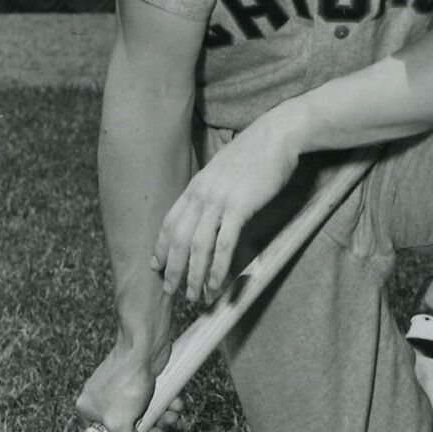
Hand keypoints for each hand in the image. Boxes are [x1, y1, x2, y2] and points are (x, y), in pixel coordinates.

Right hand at [76, 342, 181, 431]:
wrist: (146, 344)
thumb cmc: (128, 380)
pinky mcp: (140, 381)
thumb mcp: (121, 423)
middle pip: (129, 429)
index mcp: (88, 409)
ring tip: (172, 414)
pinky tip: (176, 403)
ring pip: (145, 415)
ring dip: (162, 418)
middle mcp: (102, 399)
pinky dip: (166, 404)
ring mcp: (121, 389)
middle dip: (150, 431)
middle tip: (161, 430)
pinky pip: (154, 400)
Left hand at [152, 108, 302, 302]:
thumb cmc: (255, 153)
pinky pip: (224, 244)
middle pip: (178, 239)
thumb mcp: (223, 170)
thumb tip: (210, 213)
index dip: (160, 247)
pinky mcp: (240, 206)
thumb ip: (212, 190)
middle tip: (169, 291)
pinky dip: (218, 267)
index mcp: (196, 186)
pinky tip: (217, 284)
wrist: (277, 135)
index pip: (169, 221)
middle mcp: (201, 194)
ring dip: (194, 275)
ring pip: (198, 246)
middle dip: (172, 268)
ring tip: (194, 296)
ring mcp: (219, 200)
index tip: (156, 266)